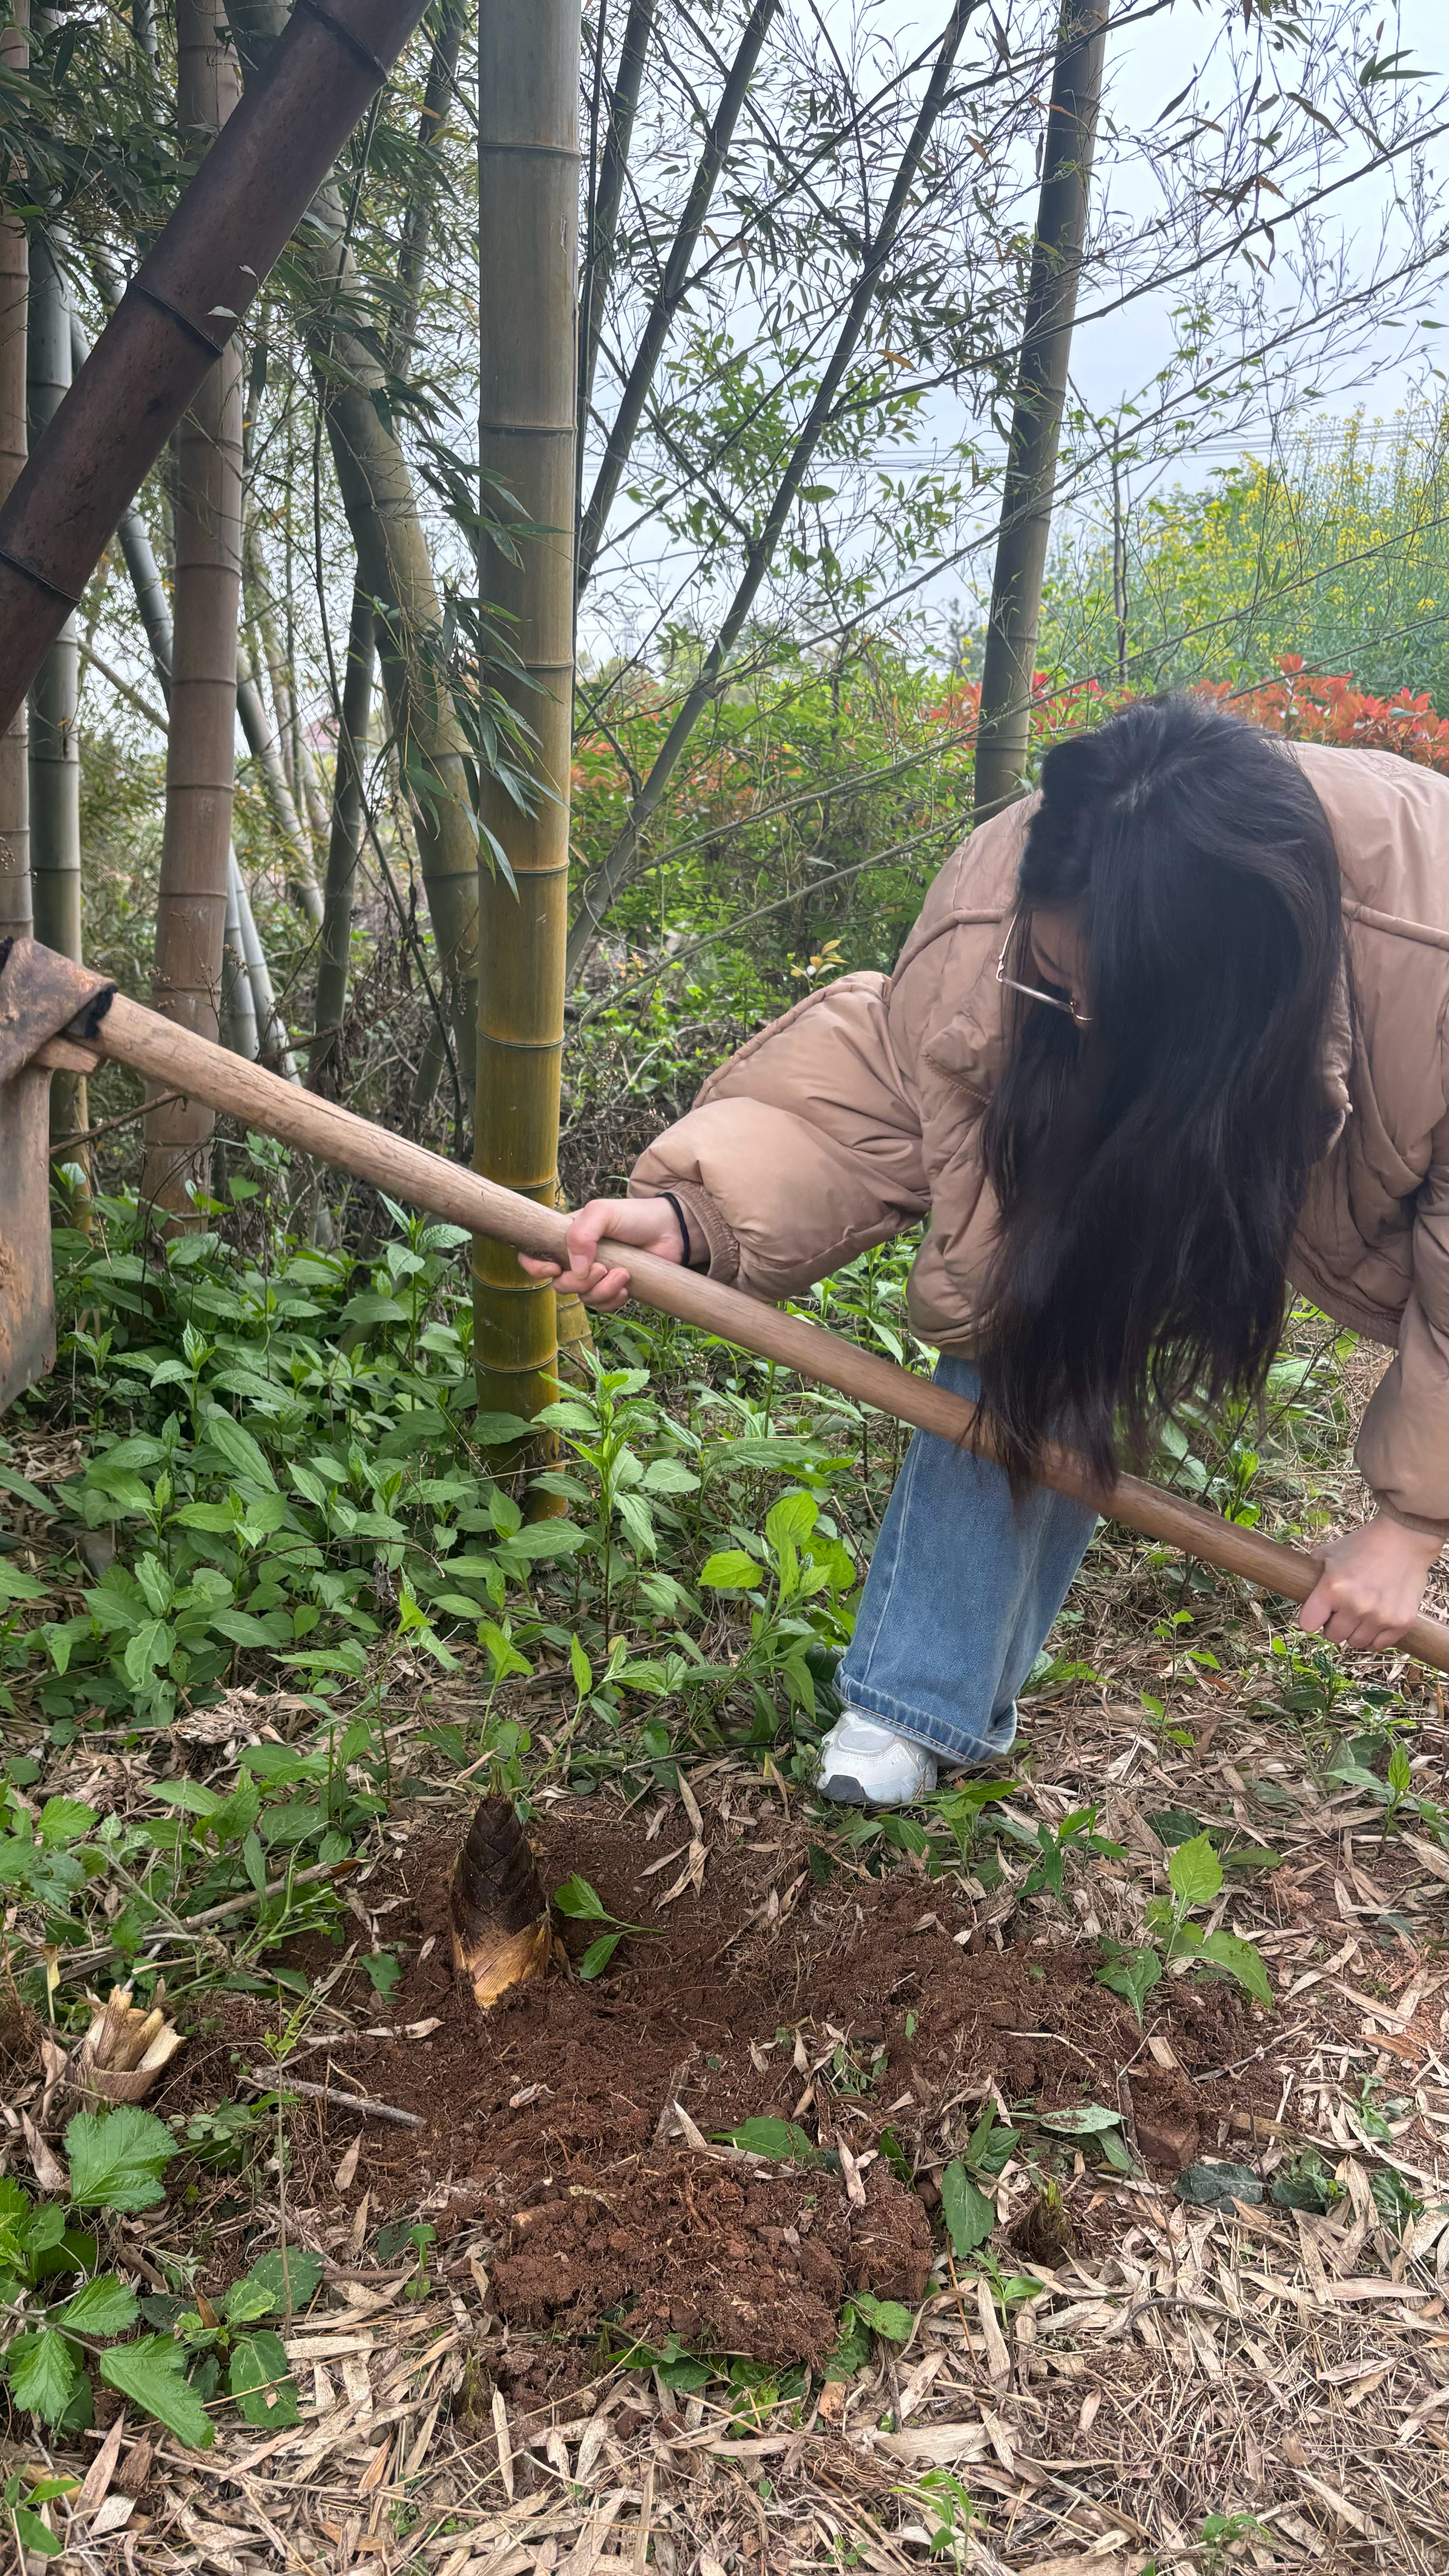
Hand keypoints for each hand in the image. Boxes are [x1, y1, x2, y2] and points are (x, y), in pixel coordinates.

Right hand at [518, 1196, 684, 1312]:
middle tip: (603, 1268)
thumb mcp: (602, 1213)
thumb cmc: (634, 1216)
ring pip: (582, 1299)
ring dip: (602, 1291)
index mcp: (565, 1238)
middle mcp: (575, 1259)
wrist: (670, 1231)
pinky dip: (613, 1301)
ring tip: (623, 1274)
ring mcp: (594, 1276)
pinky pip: (602, 1307)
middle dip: (579, 1283)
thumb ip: (581, 1234)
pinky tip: (627, 1286)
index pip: (532, 1256)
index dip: (535, 1267)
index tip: (555, 1268)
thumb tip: (574, 1270)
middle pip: (559, 1285)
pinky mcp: (613, 1289)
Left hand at [1298, 1513, 1441, 1650]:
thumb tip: (1300, 1588)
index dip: (1312, 1619)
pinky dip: (1376, 1636)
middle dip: (1335, 1625)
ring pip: (1356, 1643)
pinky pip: (1379, 1645)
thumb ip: (1313, 1573)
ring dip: (1356, 1632)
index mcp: (1332, 1589)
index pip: (1308, 1625)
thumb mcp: (1329, 1552)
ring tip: (1361, 1613)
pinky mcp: (1401, 1622)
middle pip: (1333, 1637)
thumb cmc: (1363, 1544)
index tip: (1319, 1613)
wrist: (1404, 1538)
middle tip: (1343, 1610)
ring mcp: (1379, 1616)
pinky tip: (1376, 1620)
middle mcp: (1355, 1606)